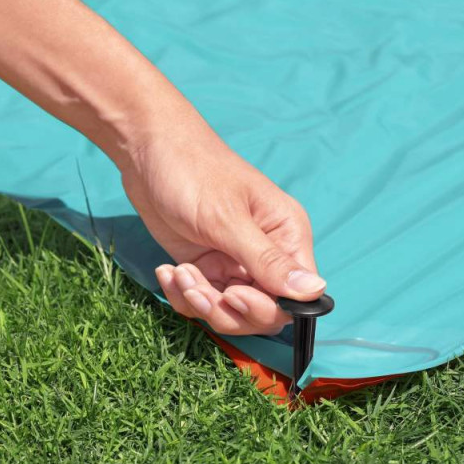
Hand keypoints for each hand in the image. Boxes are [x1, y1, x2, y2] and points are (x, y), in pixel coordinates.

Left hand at [121, 116, 325, 334]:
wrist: (147, 149)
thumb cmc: (194, 171)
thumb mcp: (228, 219)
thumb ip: (269, 261)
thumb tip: (316, 292)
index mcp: (287, 237)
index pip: (295, 297)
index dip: (266, 308)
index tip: (233, 294)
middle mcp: (266, 255)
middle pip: (263, 314)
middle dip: (227, 311)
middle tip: (196, 288)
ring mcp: (234, 263)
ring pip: (230, 313)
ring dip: (200, 302)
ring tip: (178, 275)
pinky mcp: (206, 267)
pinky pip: (202, 301)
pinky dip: (183, 295)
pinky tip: (168, 271)